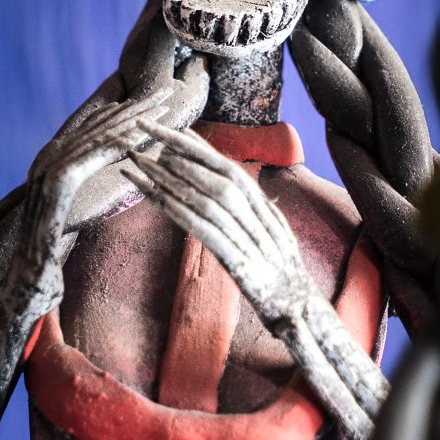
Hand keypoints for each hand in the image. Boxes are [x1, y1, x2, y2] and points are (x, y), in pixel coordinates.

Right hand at [9, 90, 173, 315]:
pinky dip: (119, 143)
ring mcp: (49, 169)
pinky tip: (143, 135)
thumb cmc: (51, 256)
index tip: (152, 103)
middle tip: (165, 92)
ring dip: (133, 118)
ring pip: (99, 135)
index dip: (124, 114)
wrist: (26, 281)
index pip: (93, 129)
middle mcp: (47, 159)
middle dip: (134, 108)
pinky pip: (93, 157)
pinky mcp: (57, 184)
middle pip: (98, 125)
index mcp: (51, 162)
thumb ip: (80, 194)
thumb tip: (103, 183)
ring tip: (162, 107)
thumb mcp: (69, 216)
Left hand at [123, 121, 311, 329]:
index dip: (198, 147)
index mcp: (262, 207)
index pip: (226, 167)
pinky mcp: (235, 261)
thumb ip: (255, 212)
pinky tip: (151, 196)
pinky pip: (199, 229)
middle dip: (175, 148)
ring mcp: (246, 237)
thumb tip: (239, 190)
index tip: (172, 130)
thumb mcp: (273, 235)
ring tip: (138, 160)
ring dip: (167, 175)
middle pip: (211, 173)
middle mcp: (256, 215)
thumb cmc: (283, 276)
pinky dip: (174, 209)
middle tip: (144, 131)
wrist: (302, 309)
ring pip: (202, 196)